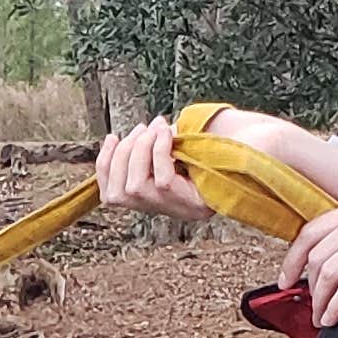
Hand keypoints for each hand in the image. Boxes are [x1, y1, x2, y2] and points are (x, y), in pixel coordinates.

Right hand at [93, 116, 215, 224]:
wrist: (232, 169)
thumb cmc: (199, 160)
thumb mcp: (169, 154)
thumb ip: (148, 149)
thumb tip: (137, 132)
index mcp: (143, 200)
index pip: (109, 193)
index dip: (104, 164)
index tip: (112, 137)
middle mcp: (151, 209)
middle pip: (118, 188)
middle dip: (125, 152)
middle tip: (142, 128)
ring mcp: (165, 207)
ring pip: (135, 184)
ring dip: (141, 150)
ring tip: (154, 129)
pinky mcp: (180, 200)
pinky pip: (161, 176)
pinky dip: (159, 150)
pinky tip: (166, 134)